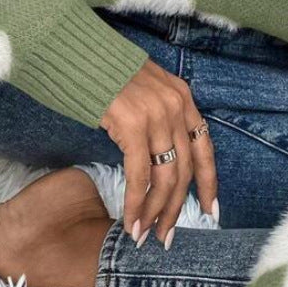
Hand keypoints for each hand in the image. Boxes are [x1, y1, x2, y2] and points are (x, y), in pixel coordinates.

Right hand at [99, 59, 216, 244]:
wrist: (76, 50)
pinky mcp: (133, 126)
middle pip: (184, 169)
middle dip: (176, 208)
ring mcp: (157, 116)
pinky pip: (140, 175)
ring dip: (155, 212)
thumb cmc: (103, 72)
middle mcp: (176, 106)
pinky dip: (136, 203)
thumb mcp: (144, 89)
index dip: (208, 182)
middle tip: (166, 236)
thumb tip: (155, 154)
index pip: (204, 147)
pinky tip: (129, 220)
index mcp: (182, 97)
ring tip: (144, 235)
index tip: (211, 210)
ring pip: (166, 178)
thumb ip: (157, 116)